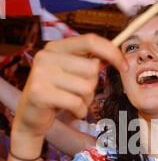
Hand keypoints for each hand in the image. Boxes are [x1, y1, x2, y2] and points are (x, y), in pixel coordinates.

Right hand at [11, 34, 127, 150]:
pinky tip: (69, 111)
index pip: (90, 40)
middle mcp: (46, 56)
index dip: (112, 52)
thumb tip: (116, 56)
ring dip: (85, 101)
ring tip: (71, 103)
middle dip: (92, 86)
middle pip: (92, 68)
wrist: (30, 119)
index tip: (124, 66)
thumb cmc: (56, 96)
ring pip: (86, 87)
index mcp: (55, 47)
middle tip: (78, 94)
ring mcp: (41, 74)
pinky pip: (77, 103)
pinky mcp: (40, 93)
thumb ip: (89, 63)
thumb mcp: (71, 74)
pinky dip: (79, 111)